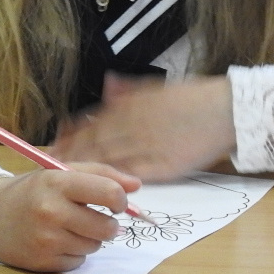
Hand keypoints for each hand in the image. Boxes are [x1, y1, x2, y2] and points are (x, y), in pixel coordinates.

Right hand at [0, 164, 139, 272]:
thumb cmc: (32, 191)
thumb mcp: (60, 173)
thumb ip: (101, 175)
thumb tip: (137, 186)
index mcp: (57, 183)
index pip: (109, 192)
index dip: (120, 200)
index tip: (115, 202)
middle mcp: (51, 211)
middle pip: (107, 227)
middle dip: (108, 224)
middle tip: (95, 218)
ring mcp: (46, 240)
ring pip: (95, 245)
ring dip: (90, 238)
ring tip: (69, 227)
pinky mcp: (43, 262)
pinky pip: (78, 261)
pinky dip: (74, 252)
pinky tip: (56, 241)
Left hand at [50, 74, 236, 181]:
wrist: (225, 111)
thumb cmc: (194, 98)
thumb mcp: (158, 88)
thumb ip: (130, 90)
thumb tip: (108, 84)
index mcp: (130, 106)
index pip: (92, 122)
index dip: (71, 135)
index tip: (54, 142)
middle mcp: (132, 126)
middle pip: (93, 144)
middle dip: (70, 154)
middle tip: (48, 165)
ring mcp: (145, 147)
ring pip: (107, 161)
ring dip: (85, 170)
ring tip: (66, 180)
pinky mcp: (161, 167)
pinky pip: (131, 176)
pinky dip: (113, 182)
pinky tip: (100, 188)